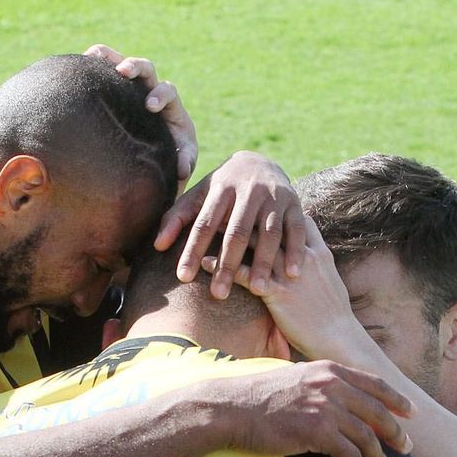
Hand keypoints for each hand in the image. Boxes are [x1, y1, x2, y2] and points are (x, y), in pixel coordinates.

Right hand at [82, 44, 196, 180]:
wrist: (152, 158)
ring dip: (109, 57)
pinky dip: (92, 65)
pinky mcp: (112, 91)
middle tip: (123, 70)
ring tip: (91, 56)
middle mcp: (150, 91)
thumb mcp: (181, 161)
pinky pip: (103, 71)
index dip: (160, 94)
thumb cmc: (170, 157)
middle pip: (147, 69)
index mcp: (170, 106)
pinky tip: (77, 66)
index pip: (167, 90)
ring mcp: (130, 89)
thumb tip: (183, 169)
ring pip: (121, 62)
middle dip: (136, 66)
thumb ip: (185, 162)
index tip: (149, 106)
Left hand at [154, 151, 305, 293]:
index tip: (183, 277)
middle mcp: (248, 191)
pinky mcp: (295, 203)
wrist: (258, 161)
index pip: (203, 224)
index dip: (192, 250)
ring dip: (264, 261)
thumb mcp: (197, 197)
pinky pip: (298, 229)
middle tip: (219, 294)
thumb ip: (176, 218)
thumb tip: (158, 246)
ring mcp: (274, 197)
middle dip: (227, 264)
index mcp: (220, 190)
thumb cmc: (221, 190)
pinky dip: (296, 250)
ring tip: (258, 289)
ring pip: (269, 233)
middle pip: (236, 232)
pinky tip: (293, 273)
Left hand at [202, 217, 366, 362]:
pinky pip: (245, 274)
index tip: (262, 205)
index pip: (299, 220)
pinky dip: (224, 266)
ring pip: (255, 245)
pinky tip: (206, 262)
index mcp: (319, 252)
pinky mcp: (278, 293)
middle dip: (249, 213)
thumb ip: (316, 267)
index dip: (281, 212)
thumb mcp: (330, 282)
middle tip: (228, 204)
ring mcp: (291, 273)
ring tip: (210, 225)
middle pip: (272, 226)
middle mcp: (305, 256)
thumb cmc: (334, 316)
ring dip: (230, 234)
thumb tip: (306, 261)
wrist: (339, 338)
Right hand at [215, 360, 412, 456]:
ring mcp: (326, 408)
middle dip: (396, 432)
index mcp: (327, 370)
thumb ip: (317, 385)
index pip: (374, 383)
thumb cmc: (255, 398)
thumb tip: (334, 398)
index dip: (397, 399)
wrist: (229, 409)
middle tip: (407, 448)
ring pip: (368, 437)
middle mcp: (332, 386)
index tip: (411, 413)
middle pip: (378, 411)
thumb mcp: (293, 379)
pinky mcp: (317, 432)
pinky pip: (350, 456)